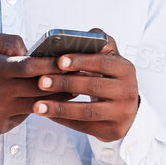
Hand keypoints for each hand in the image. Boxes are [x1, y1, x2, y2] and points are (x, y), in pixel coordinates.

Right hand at [0, 31, 71, 136]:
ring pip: (39, 105)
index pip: (32, 66)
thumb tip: (30, 50)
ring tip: (72, 89)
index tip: (70, 59)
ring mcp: (1, 112)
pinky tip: (46, 102)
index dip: (54, 63)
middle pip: (41, 88)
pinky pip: (25, 116)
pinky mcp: (1, 126)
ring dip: (57, 98)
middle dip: (63, 81)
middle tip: (82, 75)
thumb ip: (7, 41)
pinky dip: (36, 108)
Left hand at [29, 27, 139, 141]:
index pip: (103, 62)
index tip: (59, 61)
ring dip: (60, 108)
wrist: (125, 110)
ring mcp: (122, 113)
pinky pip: (85, 126)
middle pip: (93, 87)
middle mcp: (128, 91)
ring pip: (88, 111)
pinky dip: (64, 120)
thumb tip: (87, 34)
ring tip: (37, 106)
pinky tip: (47, 115)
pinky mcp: (114, 130)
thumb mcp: (109, 61)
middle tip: (41, 82)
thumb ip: (99, 45)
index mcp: (125, 69)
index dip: (81, 61)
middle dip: (65, 83)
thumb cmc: (108, 79)